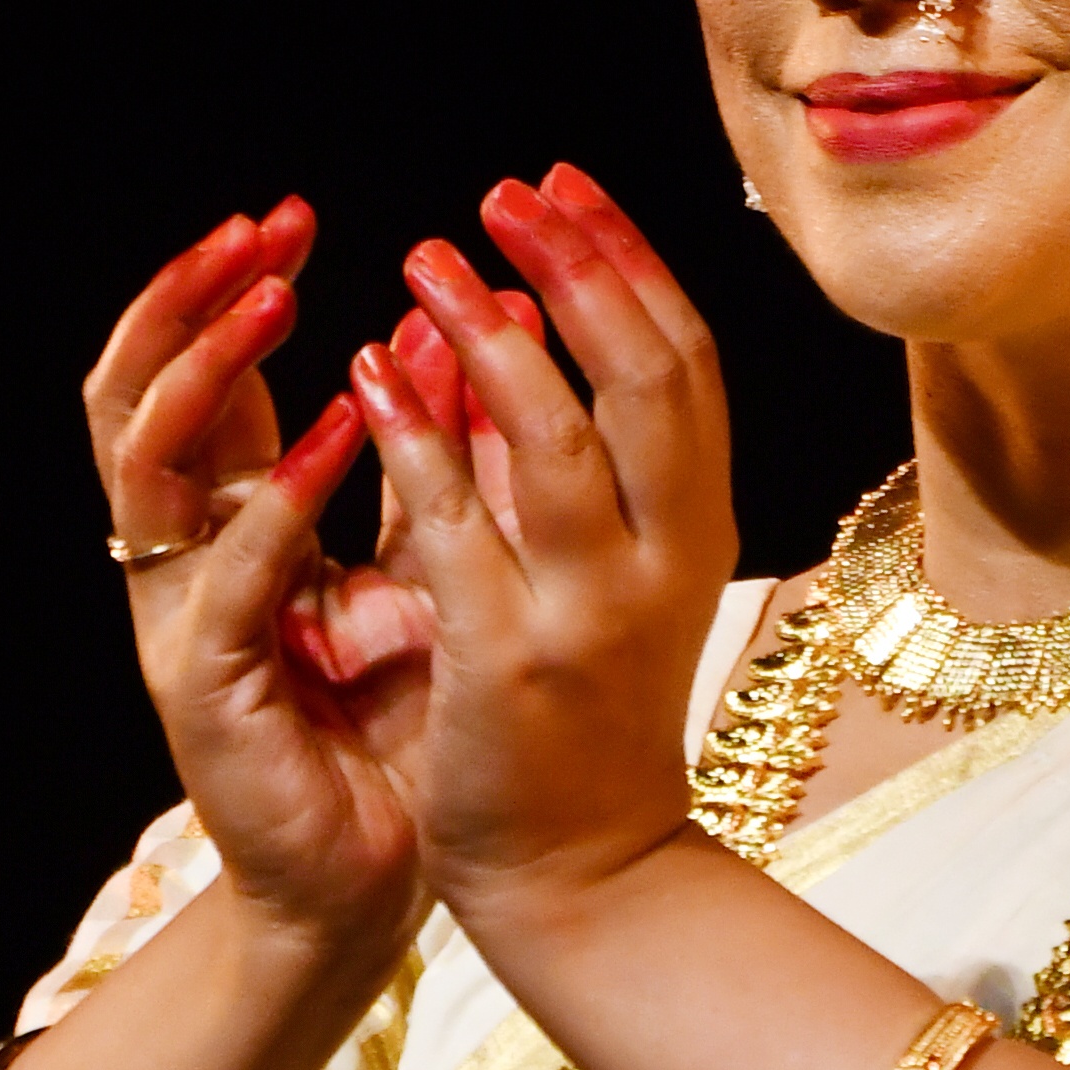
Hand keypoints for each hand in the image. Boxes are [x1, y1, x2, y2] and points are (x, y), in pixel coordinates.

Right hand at [83, 202, 429, 962]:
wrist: (376, 872)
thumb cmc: (395, 719)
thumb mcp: (423, 556)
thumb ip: (423, 450)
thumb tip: (461, 327)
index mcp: (230, 518)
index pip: (199, 377)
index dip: (224, 293)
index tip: (284, 219)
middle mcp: (183, 556)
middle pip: (137, 396)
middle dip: (188, 303)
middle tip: (254, 233)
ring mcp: (180, 616)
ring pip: (147, 467)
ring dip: (210, 374)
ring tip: (274, 300)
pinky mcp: (204, 686)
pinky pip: (226, 576)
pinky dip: (278, 500)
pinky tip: (339, 436)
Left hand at [348, 165, 739, 936]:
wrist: (586, 879)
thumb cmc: (590, 725)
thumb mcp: (622, 583)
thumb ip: (591, 469)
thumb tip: (531, 325)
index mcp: (701, 531)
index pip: (686, 364)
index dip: (629, 263)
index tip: (566, 190)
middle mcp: (666, 560)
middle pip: (643, 375)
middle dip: (577, 266)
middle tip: (504, 193)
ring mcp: (590, 612)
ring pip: (554, 436)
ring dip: (486, 333)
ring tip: (426, 259)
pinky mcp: (506, 659)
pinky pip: (455, 522)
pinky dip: (413, 433)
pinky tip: (369, 369)